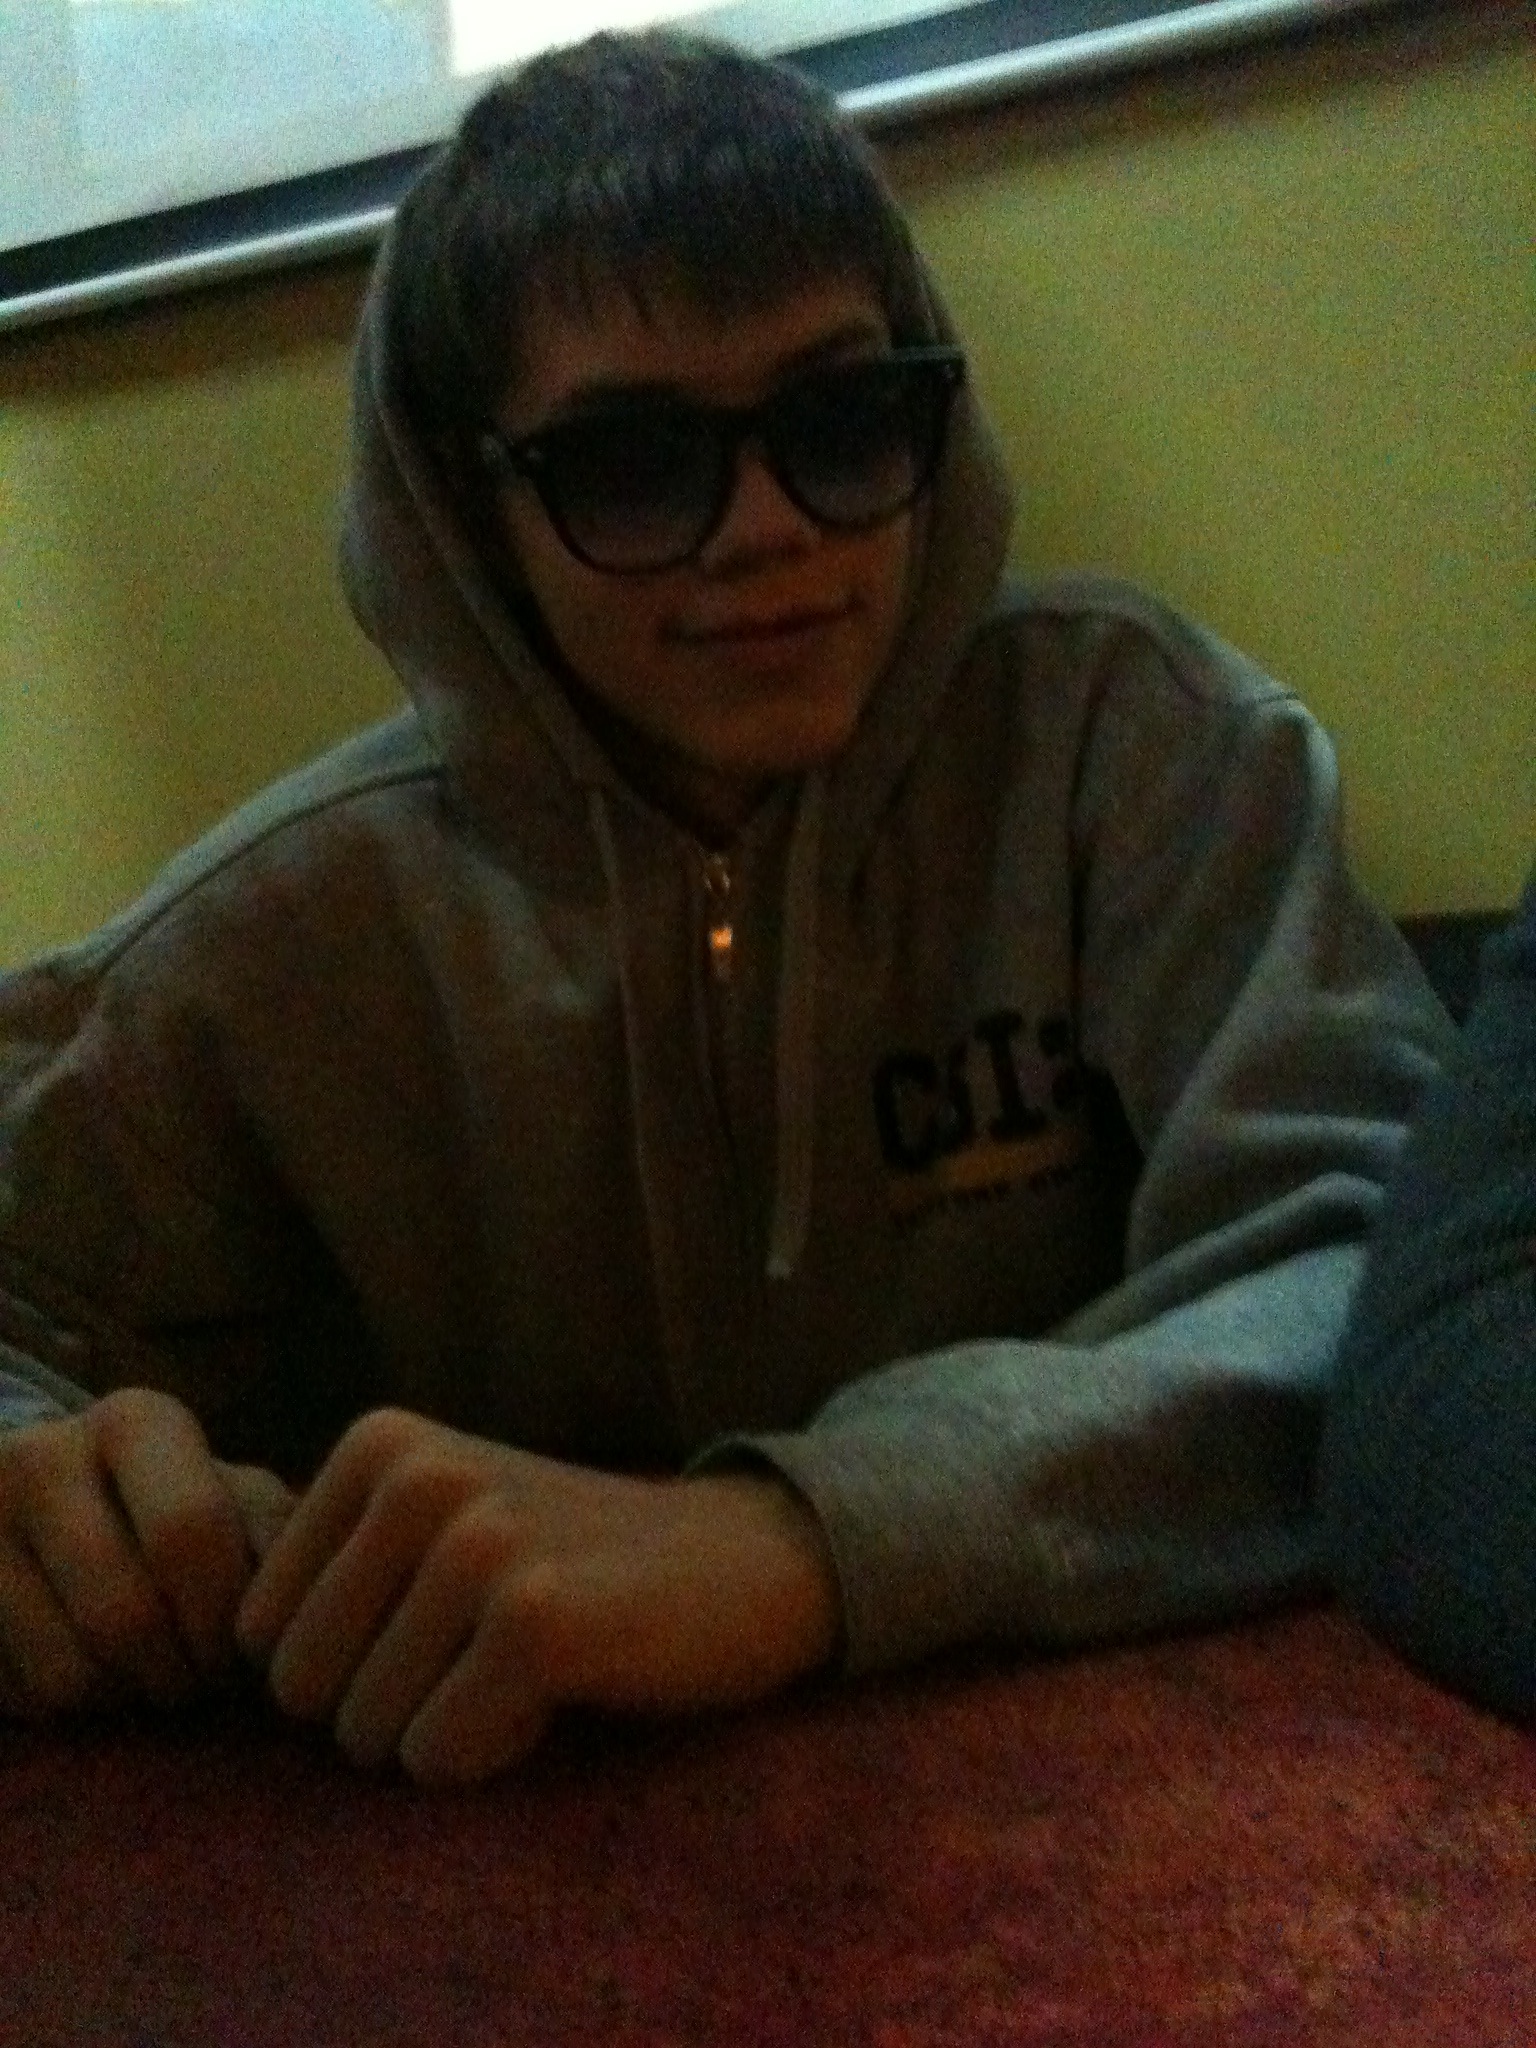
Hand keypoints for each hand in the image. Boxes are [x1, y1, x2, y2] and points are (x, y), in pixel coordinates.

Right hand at [0, 1388, 293, 1719]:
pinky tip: (92, 1676)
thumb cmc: (168, 1506)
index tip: (243, 1652)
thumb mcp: (230, 1494)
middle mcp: (42, 1456)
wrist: (46, 1503)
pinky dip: (69, 1711)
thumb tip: (295, 1605)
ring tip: (149, 1678)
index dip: (225, 1617)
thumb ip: (274, 1532)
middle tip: (199, 1685)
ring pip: (68, 1673)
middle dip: (181, 1676)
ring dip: (126, 1701)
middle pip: (123, 1615)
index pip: (190, 1532)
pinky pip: (21, 1699)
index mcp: (135, 1421)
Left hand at [236, 1408, 842, 1785]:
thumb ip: (331, 1564)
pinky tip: (562, 1685)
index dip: (346, 1663)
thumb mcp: (434, 1521)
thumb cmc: (567, 1561)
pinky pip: (439, 1756)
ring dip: (445, 1728)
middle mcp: (419, 1475)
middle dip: (384, 1706)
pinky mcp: (536, 1620)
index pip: (259, 1635)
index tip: (440, 1619)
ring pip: (366, 1733)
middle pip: (301, 1691)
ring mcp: (479, 1541)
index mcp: (377, 1444)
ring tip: (527, 1660)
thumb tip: (218, 1657)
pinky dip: (494, 1752)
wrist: (734, 1562)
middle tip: (483, 1650)